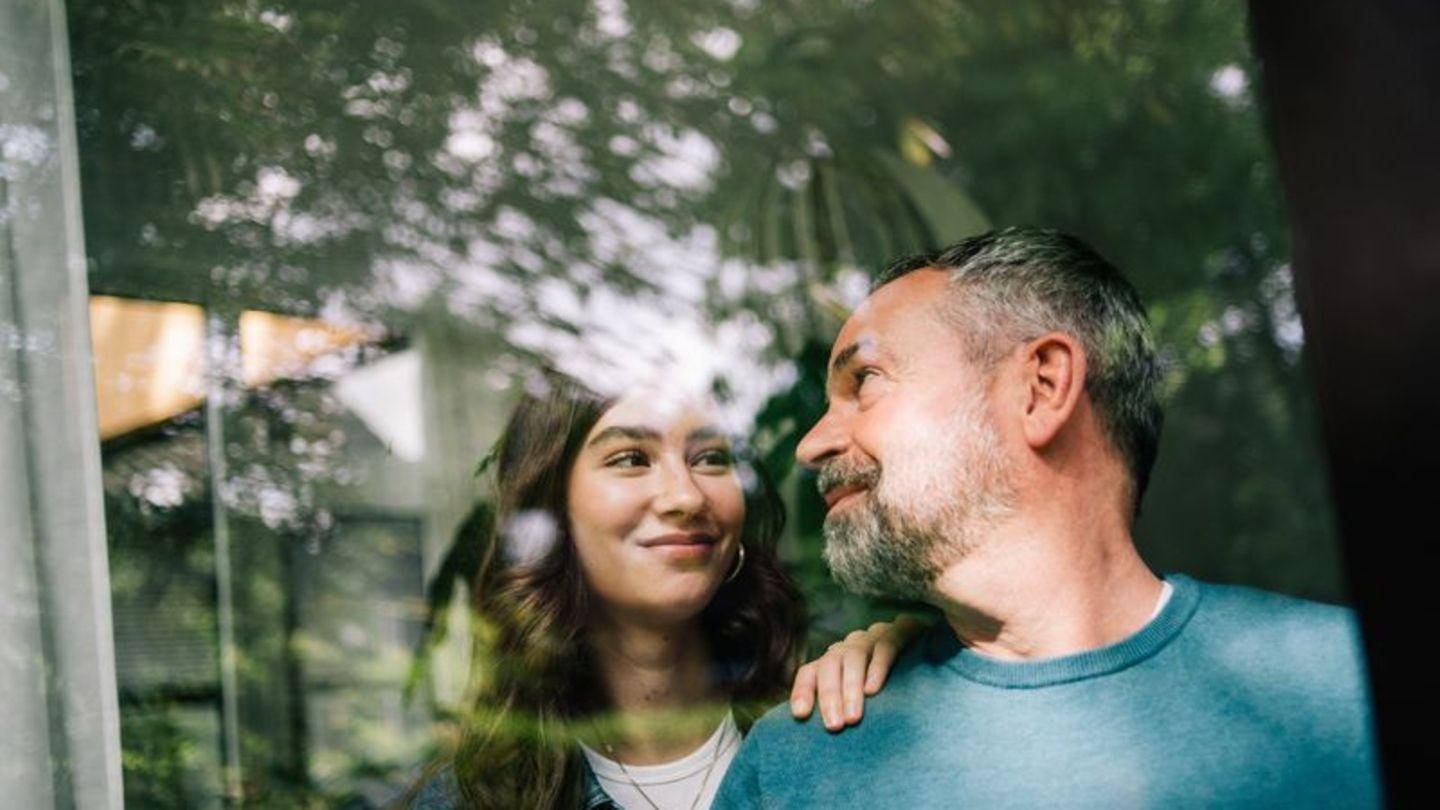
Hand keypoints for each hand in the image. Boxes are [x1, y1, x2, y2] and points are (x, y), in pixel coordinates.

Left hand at [789, 614, 925, 731]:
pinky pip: (886, 645)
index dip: (803, 691)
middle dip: (829, 696)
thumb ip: (844, 710)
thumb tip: (819, 739)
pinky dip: (878, 667)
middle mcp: (852, 645)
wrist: (937, 653)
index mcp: (837, 661)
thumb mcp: (865, 700)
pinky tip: (873, 690)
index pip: (810, 672)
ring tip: (852, 717)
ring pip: (854, 655)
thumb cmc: (898, 691)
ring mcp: (875, 635)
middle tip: (834, 726)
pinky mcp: (903, 629)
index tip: (800, 716)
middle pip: (830, 664)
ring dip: (850, 687)